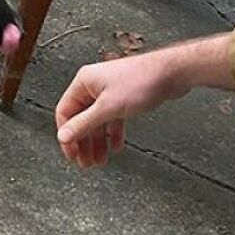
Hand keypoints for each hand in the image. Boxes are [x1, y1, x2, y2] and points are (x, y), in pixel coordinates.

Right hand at [55, 35, 232, 167]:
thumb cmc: (142, 81)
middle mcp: (93, 86)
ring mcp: (108, 92)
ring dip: (97, 142)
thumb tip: (63, 136)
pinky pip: (112, 119)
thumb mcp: (108, 108)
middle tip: (85, 162)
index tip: (72, 154)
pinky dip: (112, 134)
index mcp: (83, 83)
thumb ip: (84, 124)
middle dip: (83, 143)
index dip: (67, 136)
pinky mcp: (123, 97)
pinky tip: (115, 146)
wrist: (171, 72)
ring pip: (97, 122)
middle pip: (80, 119)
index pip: (65, 113)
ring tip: (99, 160)